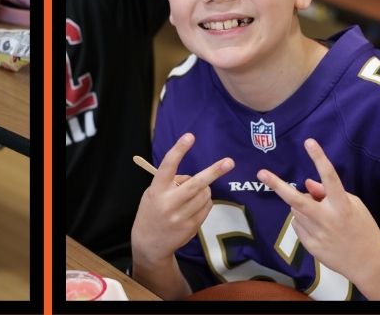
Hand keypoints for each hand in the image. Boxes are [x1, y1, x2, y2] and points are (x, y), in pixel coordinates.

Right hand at [131, 133, 233, 263]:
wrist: (149, 243)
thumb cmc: (152, 210)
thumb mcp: (153, 192)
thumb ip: (170, 183)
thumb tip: (193, 177)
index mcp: (157, 189)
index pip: (168, 165)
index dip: (179, 150)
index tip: (190, 136)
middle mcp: (169, 202)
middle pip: (196, 184)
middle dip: (214, 171)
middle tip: (229, 162)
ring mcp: (182, 216)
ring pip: (205, 194)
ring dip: (205, 188)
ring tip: (196, 191)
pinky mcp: (192, 227)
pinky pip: (207, 207)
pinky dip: (205, 201)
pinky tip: (196, 203)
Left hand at [257, 138, 379, 282]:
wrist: (370, 265)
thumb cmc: (364, 229)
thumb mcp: (354, 206)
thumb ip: (328, 193)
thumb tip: (306, 183)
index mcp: (342, 206)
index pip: (329, 177)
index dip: (319, 158)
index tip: (309, 142)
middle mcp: (328, 219)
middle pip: (297, 200)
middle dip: (278, 186)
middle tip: (261, 173)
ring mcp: (318, 235)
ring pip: (296, 211)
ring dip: (301, 207)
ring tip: (321, 216)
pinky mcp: (312, 247)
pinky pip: (298, 226)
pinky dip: (304, 222)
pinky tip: (320, 230)